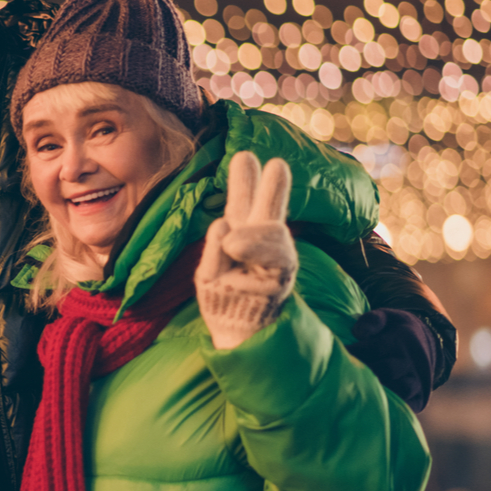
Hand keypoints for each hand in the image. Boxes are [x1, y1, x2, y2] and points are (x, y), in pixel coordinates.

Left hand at [196, 152, 297, 350]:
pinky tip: (235, 248)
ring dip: (252, 235)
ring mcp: (275, 263)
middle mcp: (263, 247)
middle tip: (276, 164)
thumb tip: (224, 223)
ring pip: (273, 235)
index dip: (247, 182)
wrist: (237, 334)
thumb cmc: (223, 299)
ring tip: (232, 240)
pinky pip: (272, 262)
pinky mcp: (280, 282)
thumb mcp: (209, 271)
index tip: (244, 156)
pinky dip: (252, 254)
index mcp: (243, 238)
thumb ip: (216, 248)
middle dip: (273, 190)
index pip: (246, 205)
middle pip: (270, 213)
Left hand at [351, 308, 438, 410]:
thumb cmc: (395, 330)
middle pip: (385, 370)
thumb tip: (357, 332)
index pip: (374, 348)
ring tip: (355, 391)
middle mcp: (411, 361)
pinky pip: (407, 405)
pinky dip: (391, 406)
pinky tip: (371, 404)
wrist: (426, 343)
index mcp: (401, 340)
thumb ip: (372, 320)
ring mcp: (417, 380)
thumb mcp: (387, 317)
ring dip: (378, 390)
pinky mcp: (419, 398)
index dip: (353, 352)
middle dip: (363, 372)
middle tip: (342, 375)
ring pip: (399, 389)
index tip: (337, 354)